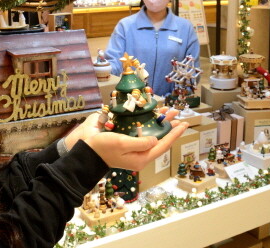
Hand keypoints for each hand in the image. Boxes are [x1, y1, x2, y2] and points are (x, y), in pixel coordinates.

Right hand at [64, 108, 186, 170]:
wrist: (86, 153)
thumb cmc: (104, 148)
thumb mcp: (122, 144)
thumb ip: (141, 142)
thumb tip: (156, 139)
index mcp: (141, 158)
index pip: (162, 145)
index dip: (174, 134)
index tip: (183, 124)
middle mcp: (140, 154)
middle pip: (159, 139)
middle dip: (168, 126)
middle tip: (175, 113)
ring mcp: (134, 150)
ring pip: (151, 135)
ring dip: (158, 123)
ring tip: (166, 112)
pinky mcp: (127, 144)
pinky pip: (142, 134)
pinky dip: (147, 125)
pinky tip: (150, 117)